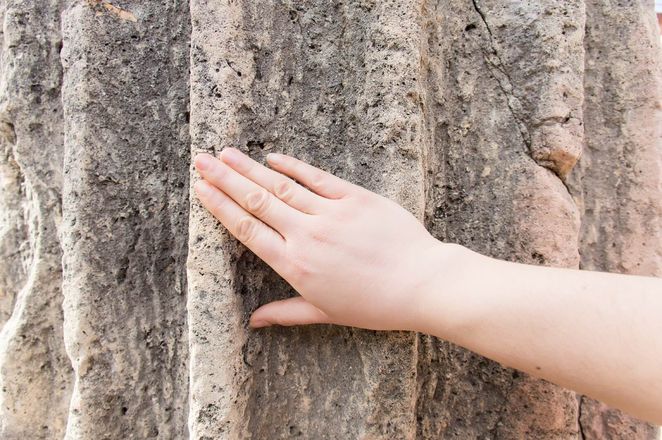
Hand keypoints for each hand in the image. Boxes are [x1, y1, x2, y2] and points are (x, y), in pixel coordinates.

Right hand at [193, 148, 455, 330]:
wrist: (420, 283)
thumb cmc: (374, 304)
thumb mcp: (325, 313)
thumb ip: (286, 313)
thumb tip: (254, 322)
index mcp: (295, 265)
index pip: (247, 229)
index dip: (220, 207)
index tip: (201, 189)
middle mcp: (306, 235)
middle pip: (255, 201)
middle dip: (225, 179)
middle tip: (201, 160)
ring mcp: (330, 213)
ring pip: (280, 186)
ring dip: (250, 168)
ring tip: (226, 153)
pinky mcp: (355, 198)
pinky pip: (317, 177)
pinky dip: (293, 166)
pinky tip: (273, 156)